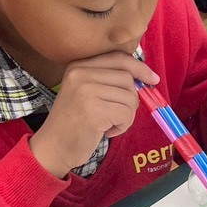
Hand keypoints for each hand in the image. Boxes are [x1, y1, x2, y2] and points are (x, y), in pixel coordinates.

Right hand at [29, 51, 158, 177]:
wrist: (53, 148)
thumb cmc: (75, 123)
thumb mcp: (87, 93)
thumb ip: (109, 81)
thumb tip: (147, 76)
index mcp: (78, 66)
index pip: (118, 58)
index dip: (139, 67)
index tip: (153, 79)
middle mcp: (80, 73)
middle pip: (127, 78)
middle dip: (131, 99)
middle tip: (118, 115)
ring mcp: (86, 91)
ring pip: (129, 97)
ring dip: (126, 116)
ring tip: (108, 124)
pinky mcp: (94, 110)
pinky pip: (126, 114)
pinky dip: (122, 126)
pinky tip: (106, 132)